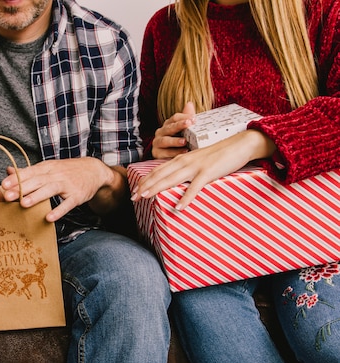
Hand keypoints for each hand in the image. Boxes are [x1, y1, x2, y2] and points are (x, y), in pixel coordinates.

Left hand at [1, 157, 113, 221]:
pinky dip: (58, 210)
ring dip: (36, 196)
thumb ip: (29, 171)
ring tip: (23, 204)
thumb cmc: (66, 171)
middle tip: (7, 196)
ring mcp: (67, 185)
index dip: (16, 179)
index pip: (29, 172)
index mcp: (46, 168)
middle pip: (37, 180)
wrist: (93, 170)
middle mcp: (56, 174)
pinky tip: (49, 218)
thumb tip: (8, 171)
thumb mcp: (48, 168)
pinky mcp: (77, 196)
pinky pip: (67, 204)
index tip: (3, 185)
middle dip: (21, 188)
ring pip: (50, 189)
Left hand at [131, 129, 275, 209]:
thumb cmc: (218, 156)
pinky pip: (195, 187)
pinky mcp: (208, 173)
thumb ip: (185, 169)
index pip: (158, 170)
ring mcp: (196, 167)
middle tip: (133, 197)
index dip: (145, 180)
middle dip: (145, 186)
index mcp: (180, 159)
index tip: (135, 190)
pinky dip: (186, 198)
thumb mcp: (197, 161)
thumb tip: (175, 181)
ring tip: (145, 198)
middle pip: (160, 175)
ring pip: (172, 179)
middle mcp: (184, 162)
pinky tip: (178, 207)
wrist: (238, 145)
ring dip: (157, 188)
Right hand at [152, 101, 195, 158]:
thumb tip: (189, 103)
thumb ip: (187, 117)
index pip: (174, 118)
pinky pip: (165, 153)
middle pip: (169, 127)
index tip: (194, 118)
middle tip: (189, 124)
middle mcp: (161, 132)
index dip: (184, 117)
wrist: (169, 156)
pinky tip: (184, 152)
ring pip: (165, 140)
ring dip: (175, 141)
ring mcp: (157, 142)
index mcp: (168, 125)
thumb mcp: (184, 130)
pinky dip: (174, 153)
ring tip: (185, 141)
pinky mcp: (156, 153)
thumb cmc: (179, 141)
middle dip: (179, 125)